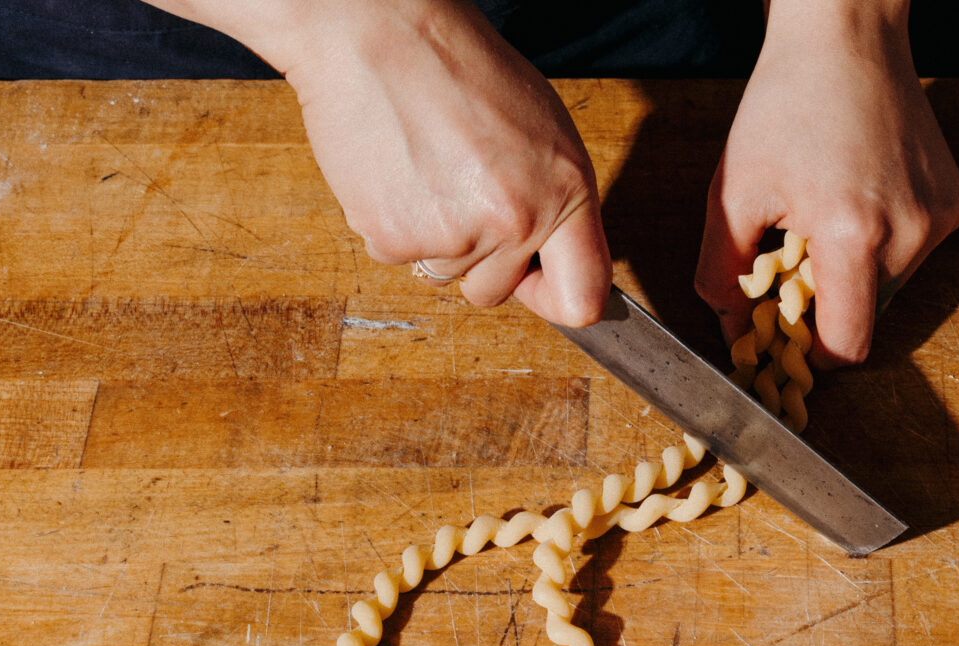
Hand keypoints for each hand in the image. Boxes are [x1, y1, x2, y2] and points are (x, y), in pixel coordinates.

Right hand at [146, 0, 610, 324]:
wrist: (375, 31)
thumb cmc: (457, 67)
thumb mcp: (542, 128)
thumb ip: (556, 201)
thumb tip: (553, 261)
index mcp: (563, 192)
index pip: (583, 298)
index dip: (557, 300)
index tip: (538, 286)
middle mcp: (514, 221)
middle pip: (497, 292)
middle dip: (480, 258)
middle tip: (459, 190)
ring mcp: (452, 236)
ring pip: (445, 274)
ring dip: (434, 235)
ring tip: (425, 166)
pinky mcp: (393, 239)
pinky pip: (399, 258)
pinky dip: (394, 223)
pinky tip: (396, 171)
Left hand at [695, 0, 958, 366]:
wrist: (846, 36)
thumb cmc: (786, 103)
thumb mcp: (732, 192)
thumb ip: (721, 273)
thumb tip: (731, 331)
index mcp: (852, 236)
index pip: (847, 346)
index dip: (814, 354)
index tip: (789, 339)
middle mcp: (908, 233)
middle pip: (866, 318)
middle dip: (827, 305)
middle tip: (793, 263)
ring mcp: (938, 219)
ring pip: (891, 287)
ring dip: (855, 273)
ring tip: (825, 218)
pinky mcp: (954, 204)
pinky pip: (912, 253)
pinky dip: (883, 244)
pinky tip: (858, 197)